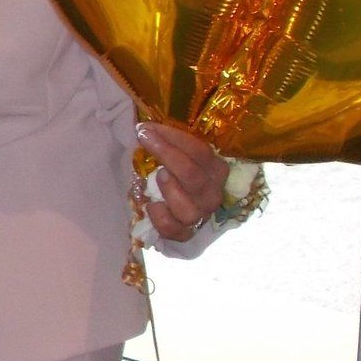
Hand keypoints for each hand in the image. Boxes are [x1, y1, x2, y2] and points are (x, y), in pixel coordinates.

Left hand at [136, 120, 227, 238]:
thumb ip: (170, 143)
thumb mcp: (179, 156)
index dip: (171, 137)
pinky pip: (173, 229)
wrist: (179, 208)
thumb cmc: (177, 174)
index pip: (198, 150)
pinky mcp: (186, 233)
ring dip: (168, 189)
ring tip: (157, 177)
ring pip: (187, 207)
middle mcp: (213, 193)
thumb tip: (144, 127)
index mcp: (216, 169)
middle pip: (192, 175)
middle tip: (145, 141)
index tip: (145, 128)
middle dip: (166, 154)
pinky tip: (152, 205)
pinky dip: (160, 218)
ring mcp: (201, 215)